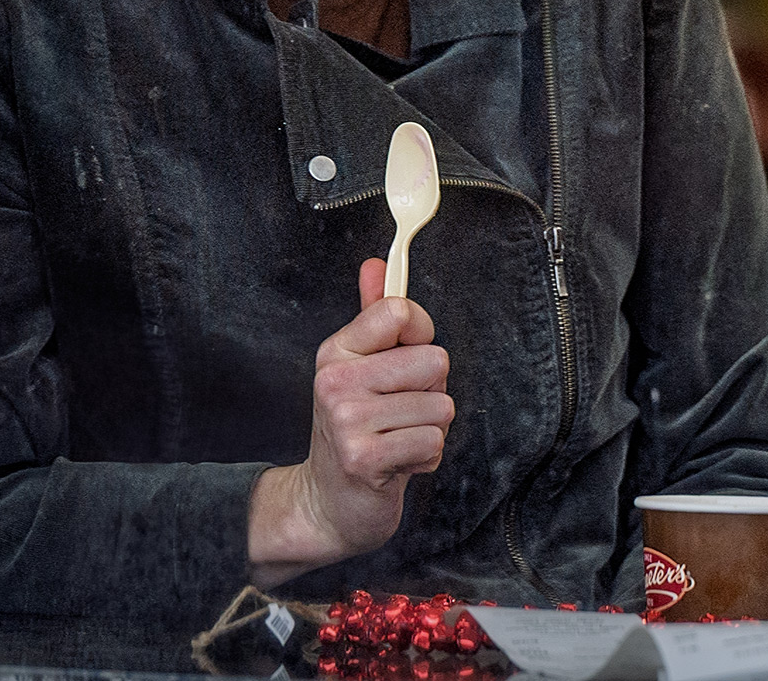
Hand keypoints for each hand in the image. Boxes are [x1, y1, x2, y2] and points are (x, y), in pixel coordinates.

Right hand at [248, 258, 452, 586]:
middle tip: (398, 412)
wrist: (326, 501)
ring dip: (429, 429)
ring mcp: (348, 420)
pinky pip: (433, 442)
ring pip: (441, 407)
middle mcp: (336, 381)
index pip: (401, 312)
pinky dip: (425, 458)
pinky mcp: (365, 459)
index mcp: (337, 351)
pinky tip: (396, 463)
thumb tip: (376, 264)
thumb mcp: (358, 367)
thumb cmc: (354, 428)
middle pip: (435, 360)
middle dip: (431, 392)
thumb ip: (373, 316)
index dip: (421, 334)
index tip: (405, 356)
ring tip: (396, 439)